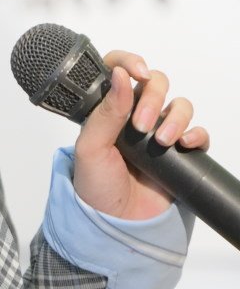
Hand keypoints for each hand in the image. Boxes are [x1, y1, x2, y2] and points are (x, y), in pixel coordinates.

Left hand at [72, 50, 209, 219]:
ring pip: (179, 105)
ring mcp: (157, 134)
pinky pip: (197, 132)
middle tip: (142, 125)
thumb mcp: (90, 149)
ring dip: (175, 117)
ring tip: (162, 142)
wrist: (117, 226)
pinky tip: (183, 144)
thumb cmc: (96, 189)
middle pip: (155, 83)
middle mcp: (133, 117)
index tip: (136, 72)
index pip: (119, 71)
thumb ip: (105, 112)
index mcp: (107, 111)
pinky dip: (195, 133)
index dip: (130, 62)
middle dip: (153, 97)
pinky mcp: (179, 154)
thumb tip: (119, 75)